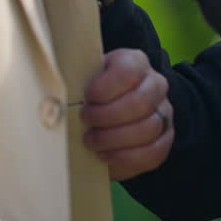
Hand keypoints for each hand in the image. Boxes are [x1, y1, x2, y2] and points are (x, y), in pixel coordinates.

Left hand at [81, 48, 173, 180]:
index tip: (86, 99)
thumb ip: (77, 82)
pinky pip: (154, 153)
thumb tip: (55, 101)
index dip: (105, 88)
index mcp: (135, 62)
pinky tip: (105, 157)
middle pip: (139, 103)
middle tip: (85, 123)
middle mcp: (155, 84)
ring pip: (148, 129)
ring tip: (91, 142)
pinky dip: (126, 158)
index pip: (127, 72)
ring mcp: (164, 111)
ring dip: (114, 140)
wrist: (113, 104)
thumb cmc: (93, 90)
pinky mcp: (165, 138)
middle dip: (107, 117)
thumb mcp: (86, 76)